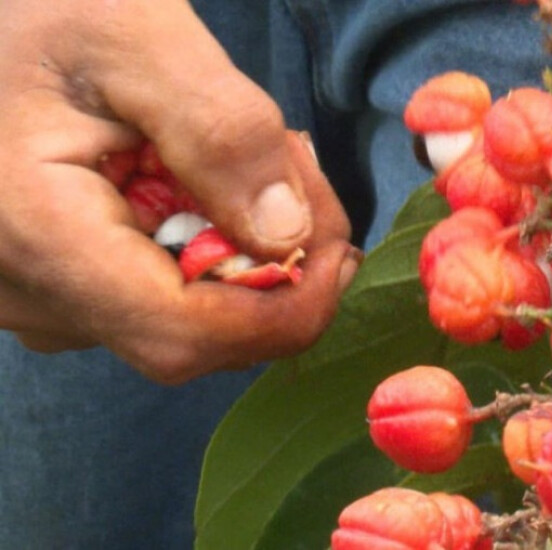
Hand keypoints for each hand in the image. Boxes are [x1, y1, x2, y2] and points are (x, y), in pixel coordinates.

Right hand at [0, 0, 357, 383]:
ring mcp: (40, 298)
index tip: (341, 247)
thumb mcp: (138, 38)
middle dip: (278, 269)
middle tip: (300, 170)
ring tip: (257, 159)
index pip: (182, 334)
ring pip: (184, 322)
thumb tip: (289, 236)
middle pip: (195, 336)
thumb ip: (220, 131)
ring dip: (249, 254)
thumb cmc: (46, 10)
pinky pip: (158, 298)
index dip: (284, 309)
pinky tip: (214, 182)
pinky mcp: (59, 287)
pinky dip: (213, 251)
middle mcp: (27, 292)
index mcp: (36, 236)